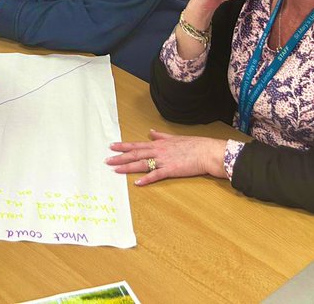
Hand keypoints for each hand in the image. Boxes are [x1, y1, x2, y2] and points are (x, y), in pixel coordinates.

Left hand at [105, 131, 226, 185]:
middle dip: (120, 157)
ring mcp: (164, 160)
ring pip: (142, 163)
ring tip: (115, 170)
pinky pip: (156, 175)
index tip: (111, 146)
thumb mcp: (174, 137)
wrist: (207, 152)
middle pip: (135, 154)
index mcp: (158, 144)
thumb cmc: (193, 145)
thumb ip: (160, 136)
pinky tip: (137, 183)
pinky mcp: (171, 170)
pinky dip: (146, 179)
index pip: (137, 144)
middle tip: (107, 160)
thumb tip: (150, 131)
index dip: (123, 146)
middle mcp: (158, 151)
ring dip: (127, 167)